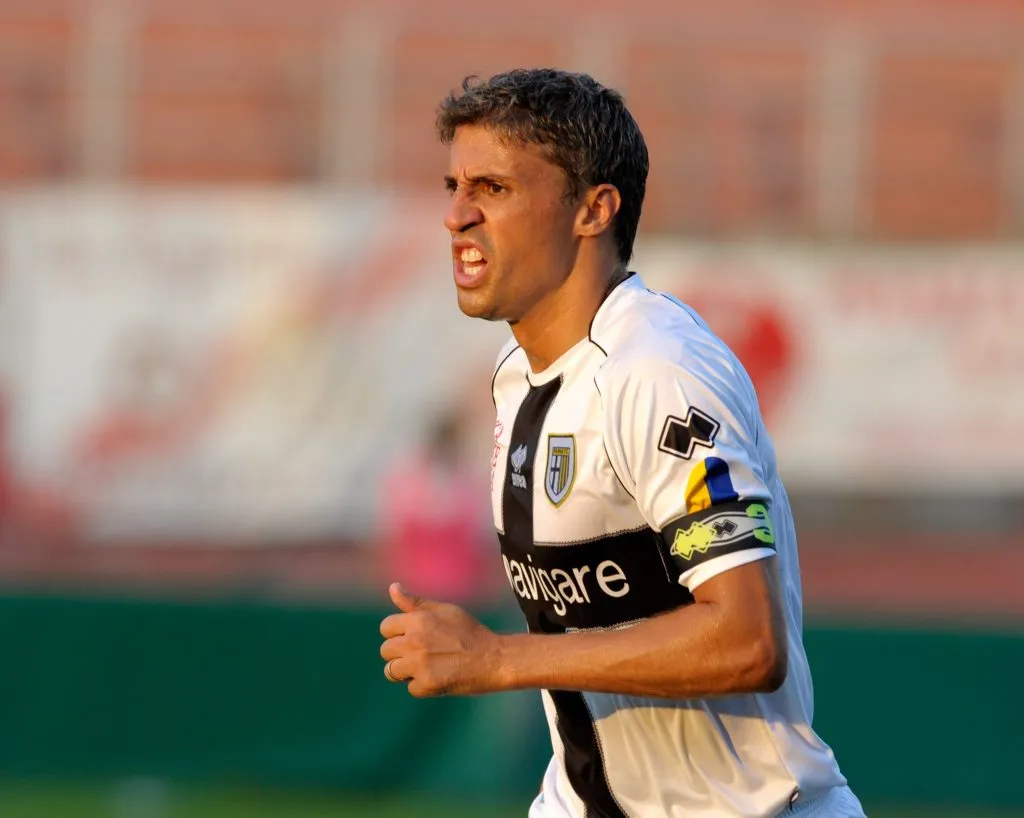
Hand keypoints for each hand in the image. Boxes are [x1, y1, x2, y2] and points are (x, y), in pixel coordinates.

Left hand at [379, 582, 504, 696]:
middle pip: (385, 650)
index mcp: (417, 620)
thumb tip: (393, 587)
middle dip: (399, 652)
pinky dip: (423, 685)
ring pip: (391, 671)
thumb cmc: (469, 632)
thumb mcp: (444, 610)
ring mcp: (419, 664)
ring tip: (427, 666)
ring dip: (406, 671)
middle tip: (422, 653)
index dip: (397, 633)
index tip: (412, 637)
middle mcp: (414, 641)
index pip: (385, 627)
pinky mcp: (427, 685)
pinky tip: (439, 676)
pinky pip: (411, 688)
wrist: (494, 658)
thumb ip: (415, 602)